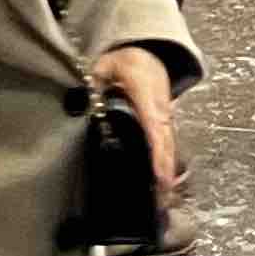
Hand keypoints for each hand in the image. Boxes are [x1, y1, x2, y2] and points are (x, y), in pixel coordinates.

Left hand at [88, 43, 181, 216]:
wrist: (148, 54)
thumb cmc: (126, 62)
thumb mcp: (106, 65)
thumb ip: (94, 82)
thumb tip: (84, 100)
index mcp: (147, 95)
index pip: (154, 126)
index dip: (157, 152)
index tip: (159, 175)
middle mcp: (160, 110)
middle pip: (166, 145)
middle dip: (165, 173)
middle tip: (161, 200)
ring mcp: (165, 119)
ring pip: (169, 149)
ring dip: (168, 174)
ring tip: (162, 201)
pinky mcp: (165, 125)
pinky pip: (168, 147)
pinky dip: (167, 167)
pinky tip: (163, 187)